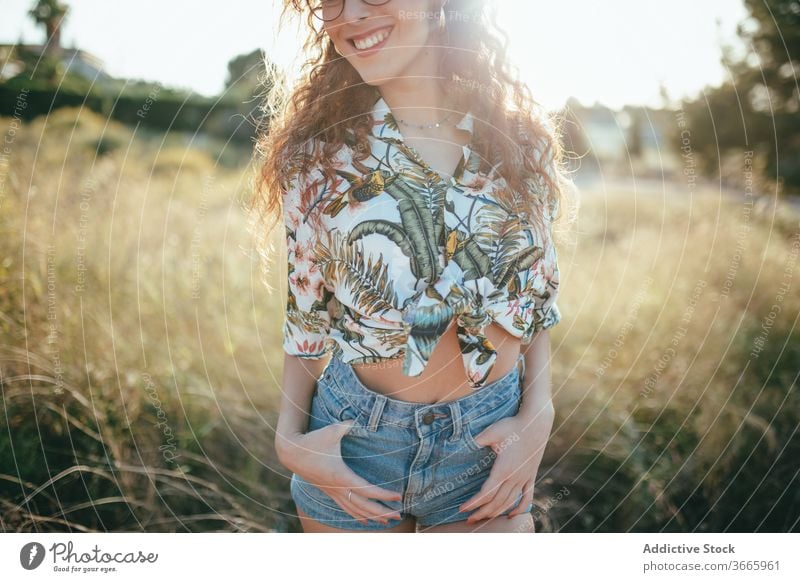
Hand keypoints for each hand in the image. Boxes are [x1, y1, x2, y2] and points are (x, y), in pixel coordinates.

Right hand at [278, 421, 402, 525]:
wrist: (292, 452)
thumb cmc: (313, 441)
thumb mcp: (332, 430)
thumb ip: (348, 425)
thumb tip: (359, 419)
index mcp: (341, 475)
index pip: (367, 490)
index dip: (383, 495)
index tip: (398, 496)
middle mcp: (338, 488)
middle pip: (364, 506)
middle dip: (382, 512)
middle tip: (399, 515)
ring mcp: (333, 492)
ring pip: (355, 511)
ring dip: (372, 517)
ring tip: (388, 521)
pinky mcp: (329, 492)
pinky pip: (346, 509)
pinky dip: (358, 516)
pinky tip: (367, 521)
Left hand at [458, 403, 554, 522]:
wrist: (537, 423)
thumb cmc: (513, 426)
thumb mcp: (492, 431)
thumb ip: (477, 440)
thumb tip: (461, 444)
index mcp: (503, 469)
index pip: (486, 493)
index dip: (473, 503)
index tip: (462, 509)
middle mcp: (514, 477)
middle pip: (496, 502)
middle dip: (481, 512)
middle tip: (468, 519)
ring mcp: (524, 478)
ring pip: (509, 502)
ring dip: (496, 512)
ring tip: (483, 518)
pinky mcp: (531, 475)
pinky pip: (527, 497)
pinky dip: (519, 508)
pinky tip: (511, 515)